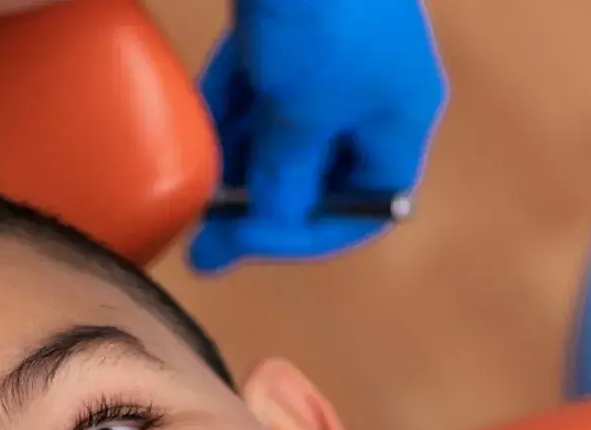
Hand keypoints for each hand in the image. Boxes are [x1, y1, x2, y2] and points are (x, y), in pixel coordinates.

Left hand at [189, 0, 446, 273]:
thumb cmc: (323, 17)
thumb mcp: (301, 114)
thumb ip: (286, 177)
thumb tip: (268, 223)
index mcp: (400, 118)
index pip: (366, 207)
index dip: (308, 236)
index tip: (247, 245)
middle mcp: (373, 92)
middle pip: (321, 171)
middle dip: (262, 204)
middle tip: (202, 242)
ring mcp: (333, 55)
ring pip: (285, 129)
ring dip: (241, 162)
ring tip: (190, 191)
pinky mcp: (293, 24)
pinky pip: (262, 84)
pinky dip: (232, 111)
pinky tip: (193, 129)